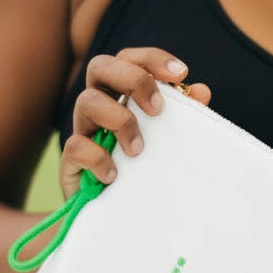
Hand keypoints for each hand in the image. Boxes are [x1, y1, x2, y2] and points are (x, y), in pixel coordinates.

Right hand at [60, 47, 211, 197]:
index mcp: (121, 93)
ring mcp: (83, 129)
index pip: (129, 58)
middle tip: (158, 109)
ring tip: (139, 150)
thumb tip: (201, 91)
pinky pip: (76, 146)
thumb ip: (184, 115)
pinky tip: (115, 175)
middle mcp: (99, 104)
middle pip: (100, 66)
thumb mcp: (168, 140)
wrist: (117, 214)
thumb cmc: (146, 167)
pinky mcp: (71, 160)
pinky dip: (98, 158)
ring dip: (120, 121)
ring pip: (87, 101)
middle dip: (132, 79)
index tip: (181, 73)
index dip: (153, 58)